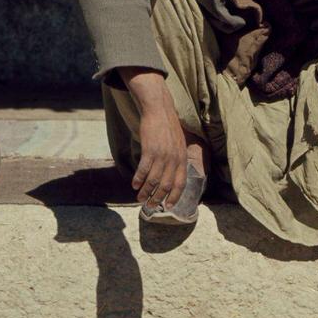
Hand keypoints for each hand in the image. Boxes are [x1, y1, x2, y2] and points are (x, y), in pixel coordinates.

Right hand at [121, 68, 186, 209]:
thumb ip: (177, 159)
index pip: (180, 183)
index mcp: (183, 158)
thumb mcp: (179, 144)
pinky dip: (138, 180)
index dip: (174, 197)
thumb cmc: (168, 127)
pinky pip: (143, 170)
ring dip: (145, 192)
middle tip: (150, 206)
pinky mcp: (150, 150)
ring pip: (153, 181)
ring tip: (139, 198)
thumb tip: (171, 174)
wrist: (159, 110)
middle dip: (157, 199)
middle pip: (166, 186)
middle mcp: (174, 159)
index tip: (168, 207)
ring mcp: (162, 155)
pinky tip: (134, 185)